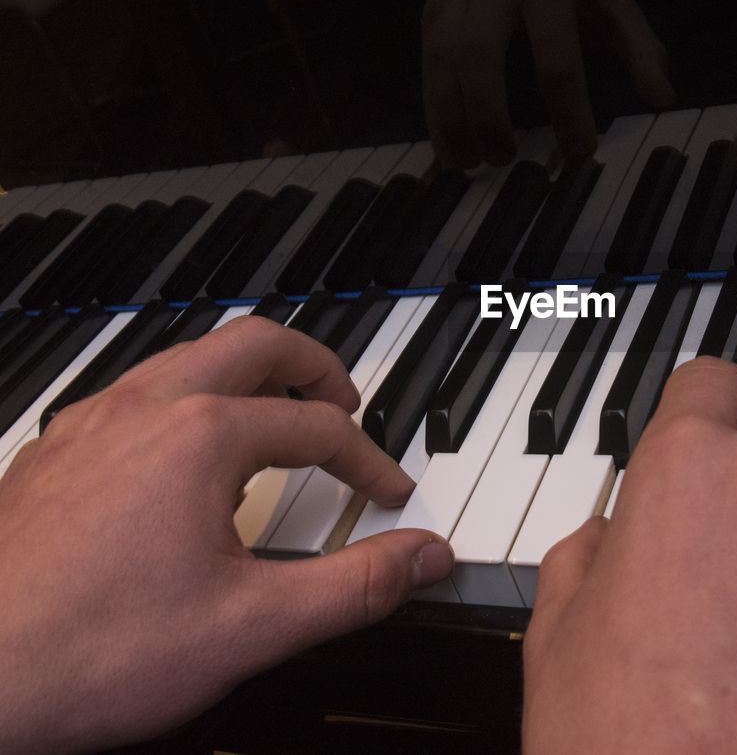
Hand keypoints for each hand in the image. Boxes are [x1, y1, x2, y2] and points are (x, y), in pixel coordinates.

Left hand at [0, 316, 452, 752]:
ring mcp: (89, 424)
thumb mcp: (252, 627)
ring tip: (278, 419)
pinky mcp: (53, 451)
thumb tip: (424, 557)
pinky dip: (188, 401)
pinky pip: (137, 392)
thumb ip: (356, 586)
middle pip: (254, 344)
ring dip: (249, 377)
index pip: (317, 427)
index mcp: (199, 436)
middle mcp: (143, 409)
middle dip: (314, 367)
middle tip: (344, 404)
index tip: (389, 496)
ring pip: (188, 358)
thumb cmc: (87, 652)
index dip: (369, 461)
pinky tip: (187, 460)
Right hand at [419, 0, 673, 168]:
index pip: (557, 53)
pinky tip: (451, 151)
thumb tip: (663, 98)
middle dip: (488, 112)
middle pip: (479, 51)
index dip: (568, 108)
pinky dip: (434, 114)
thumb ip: (640, 46)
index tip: (580, 152)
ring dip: (452, 118)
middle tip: (506, 159)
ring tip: (474, 164)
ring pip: (442, 60)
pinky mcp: (433, 13)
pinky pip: (427, 67)